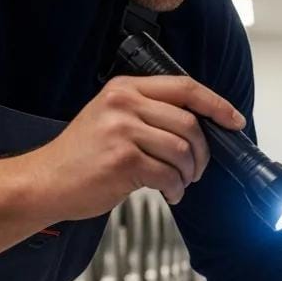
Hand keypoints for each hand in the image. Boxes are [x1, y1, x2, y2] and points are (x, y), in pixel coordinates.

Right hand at [32, 75, 244, 217]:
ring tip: (177, 183)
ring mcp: (122, 130)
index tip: (234, 120)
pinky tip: (167, 193)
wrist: (47, 180)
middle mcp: (124, 103)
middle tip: (195, 170)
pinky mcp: (124, 159)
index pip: (185, 87)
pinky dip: (175, 190)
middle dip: (203, 154)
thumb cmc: (82, 155)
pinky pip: (169, 175)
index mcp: (125, 89)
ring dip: (188, 175)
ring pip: (183, 151)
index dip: (217, 104)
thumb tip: (199, 127)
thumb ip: (150, 114)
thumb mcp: (112, 118)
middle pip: (191, 124)